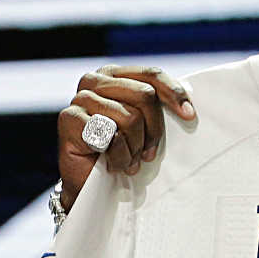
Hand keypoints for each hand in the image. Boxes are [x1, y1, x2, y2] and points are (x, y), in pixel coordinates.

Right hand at [57, 65, 195, 209]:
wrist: (86, 183)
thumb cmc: (118, 152)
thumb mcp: (142, 125)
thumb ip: (155, 107)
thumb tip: (187, 107)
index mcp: (113, 74)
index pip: (150, 75)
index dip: (173, 93)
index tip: (189, 116)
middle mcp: (94, 80)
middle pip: (145, 95)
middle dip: (153, 130)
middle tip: (147, 153)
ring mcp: (80, 98)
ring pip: (130, 118)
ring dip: (134, 149)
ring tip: (127, 160)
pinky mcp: (69, 118)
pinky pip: (112, 137)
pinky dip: (119, 157)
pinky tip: (111, 164)